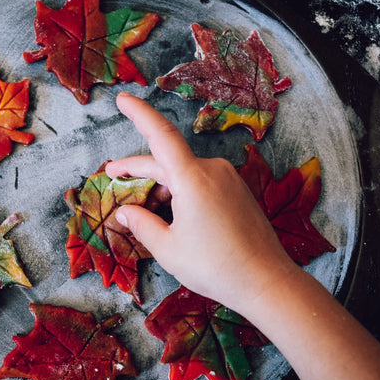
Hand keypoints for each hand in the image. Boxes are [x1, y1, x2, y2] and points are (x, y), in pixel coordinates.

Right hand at [106, 92, 296, 311]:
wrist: (266, 281)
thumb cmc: (215, 266)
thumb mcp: (168, 249)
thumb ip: (141, 224)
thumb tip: (124, 212)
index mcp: (192, 178)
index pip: (160, 135)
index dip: (139, 113)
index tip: (122, 98)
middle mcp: (212, 170)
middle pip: (167, 160)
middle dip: (137, 168)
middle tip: (113, 174)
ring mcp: (228, 179)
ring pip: (184, 172)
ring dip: (160, 184)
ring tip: (142, 207)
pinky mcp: (238, 191)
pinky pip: (202, 182)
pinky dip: (181, 190)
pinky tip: (171, 212)